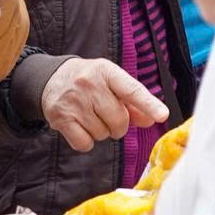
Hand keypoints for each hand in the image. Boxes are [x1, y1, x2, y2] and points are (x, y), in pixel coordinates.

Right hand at [39, 58, 168, 152]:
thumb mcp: (111, 82)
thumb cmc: (89, 81)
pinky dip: (86, 141)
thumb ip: (133, 102)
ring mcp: (73, 102)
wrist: (51, 78)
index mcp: (106, 71)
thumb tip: (152, 120)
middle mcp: (89, 84)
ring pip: (103, 134)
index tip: (162, 115)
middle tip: (107, 115)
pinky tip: (80, 126)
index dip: (148, 104)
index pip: (131, 90)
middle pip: (119, 120)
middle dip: (118, 125)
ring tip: (91, 116)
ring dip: (101, 132)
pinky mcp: (60, 119)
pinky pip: (85, 144)